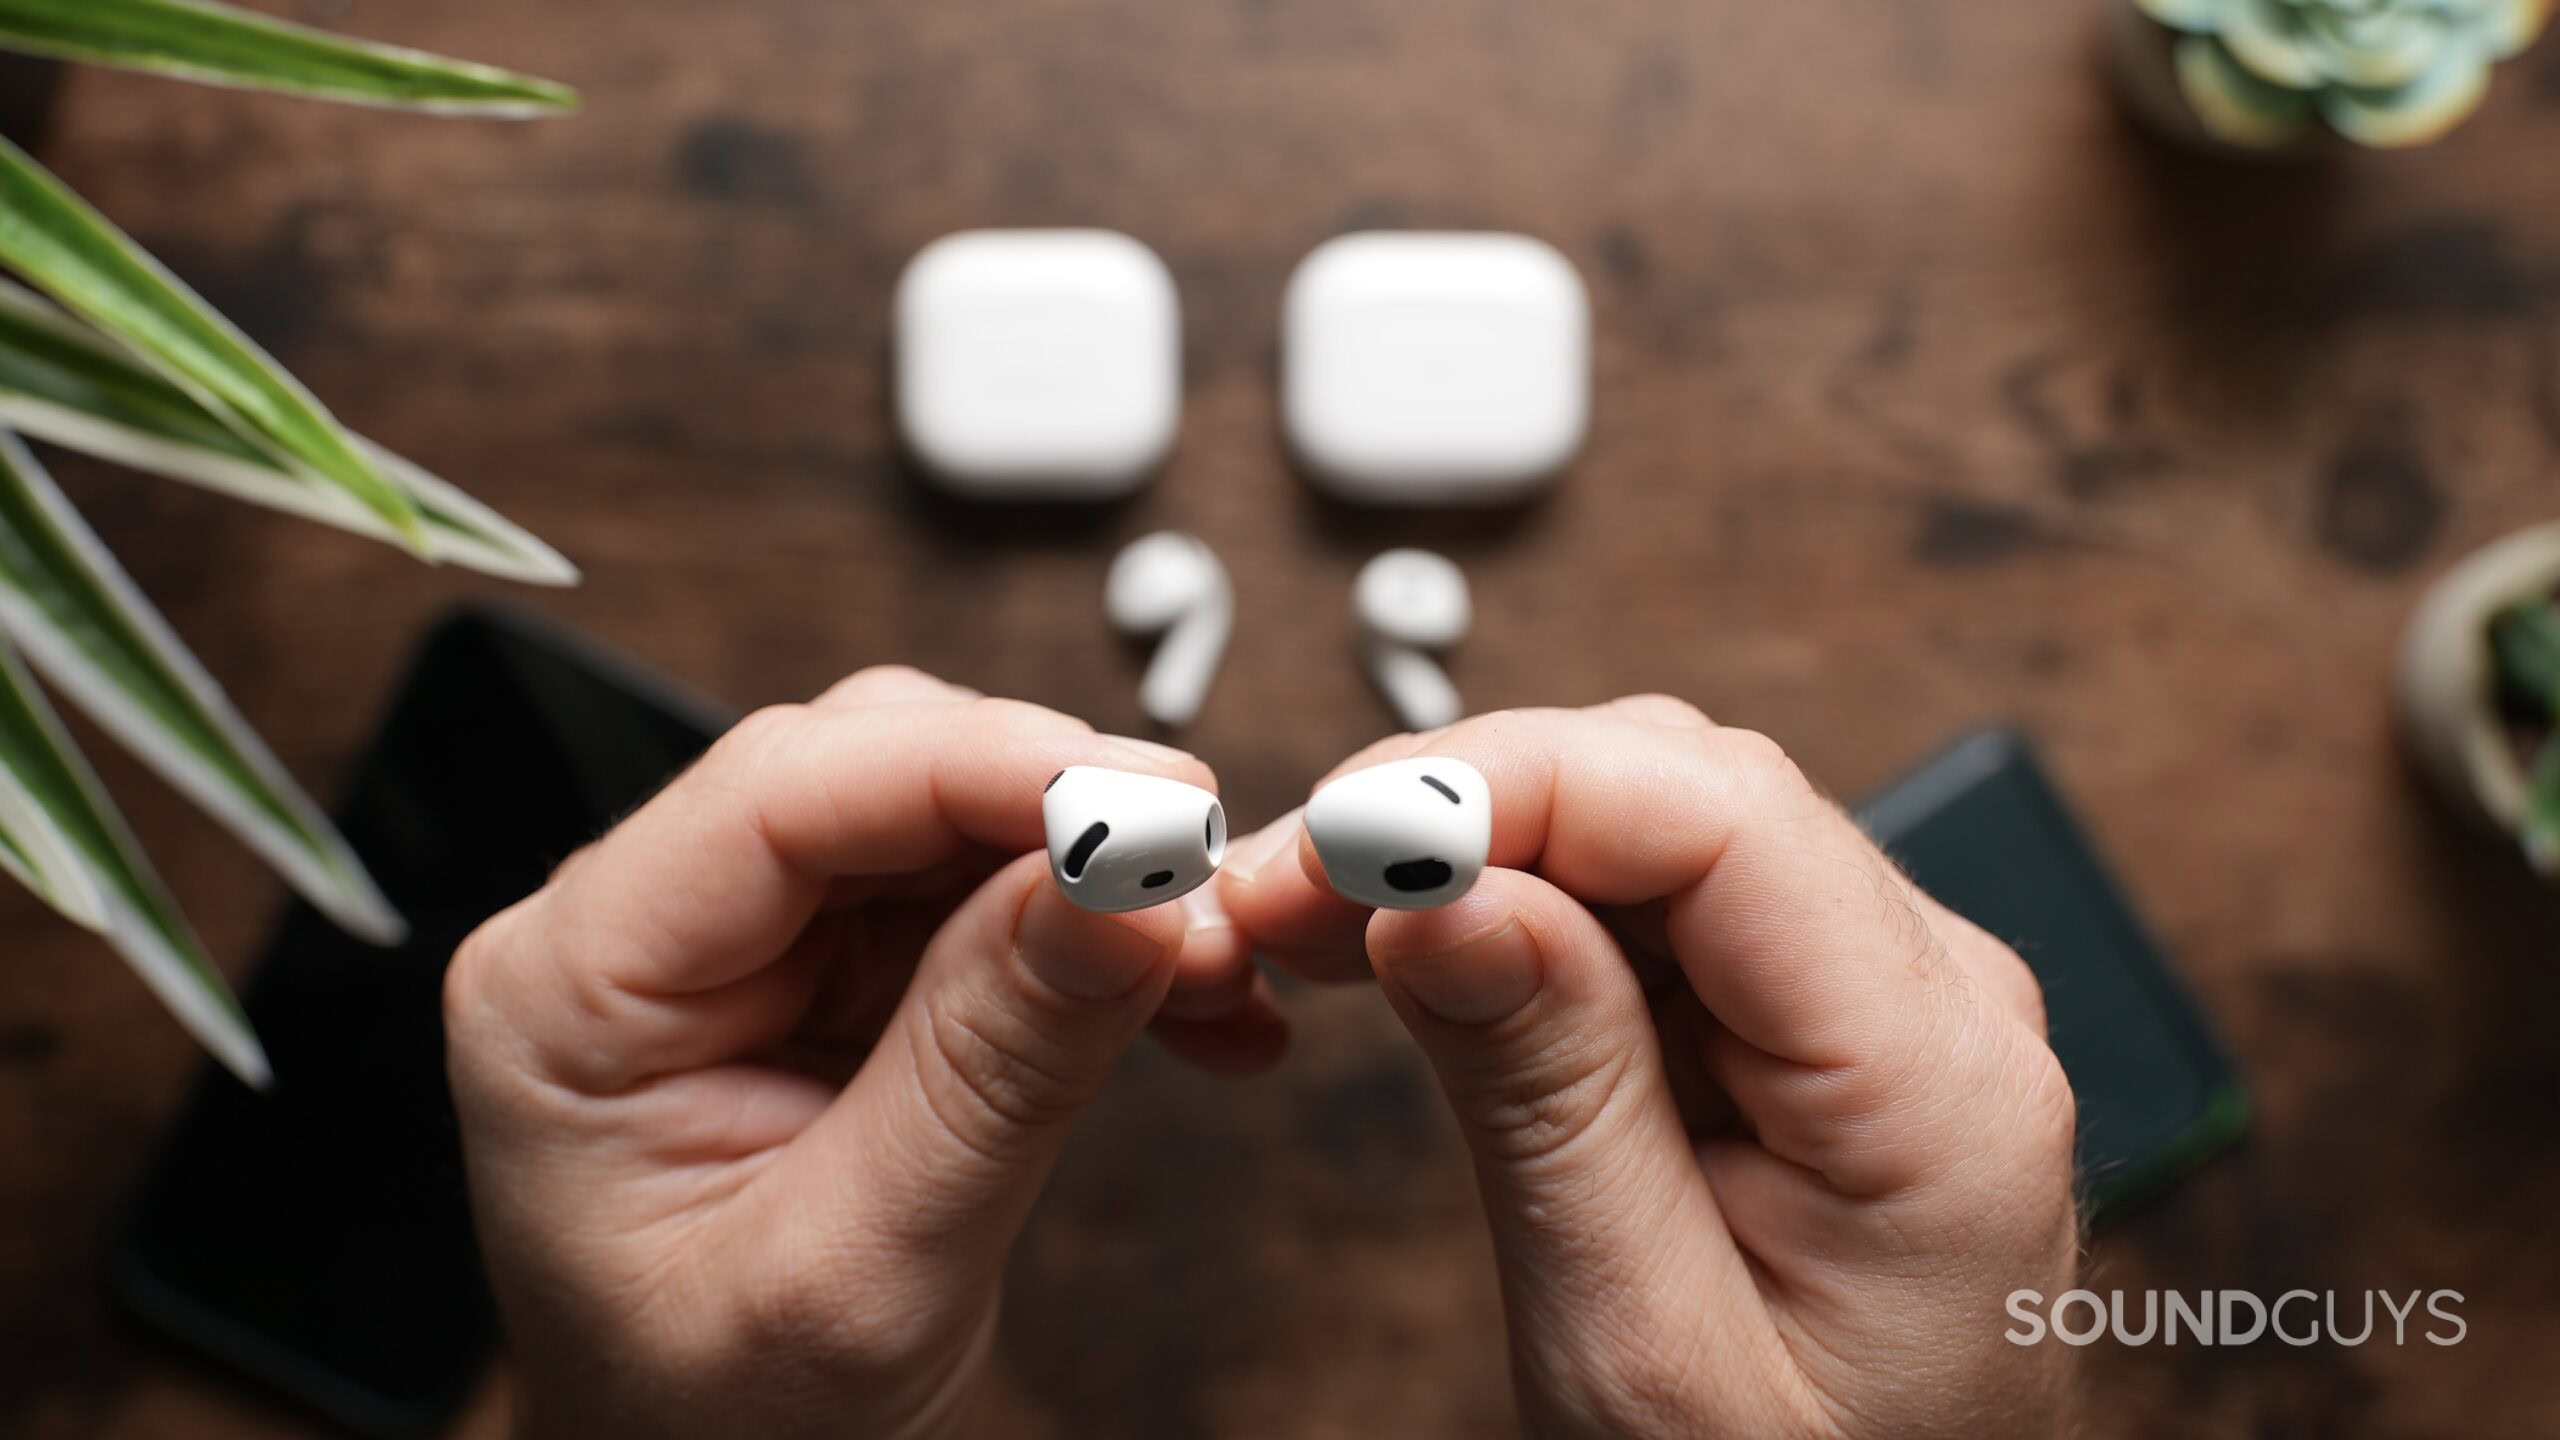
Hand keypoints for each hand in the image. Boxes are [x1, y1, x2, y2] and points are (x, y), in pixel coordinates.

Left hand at [444, 668, 1284, 1439]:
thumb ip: (990, 1069)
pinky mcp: (833, 975)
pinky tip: (1196, 1003)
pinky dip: (1098, 936)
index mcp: (569, 991)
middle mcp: (643, 933)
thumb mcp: (860, 1275)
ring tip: (1223, 966)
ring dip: (1100, 875)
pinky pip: (985, 895)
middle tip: (1211, 884)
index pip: (778, 798)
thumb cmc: (719, 1433)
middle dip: (1057, 814)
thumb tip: (1127, 878)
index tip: (1150, 801)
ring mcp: (744, 948)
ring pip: (945, 816)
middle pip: (869, 770)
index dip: (979, 768)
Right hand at [1218, 699, 2080, 1438]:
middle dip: (1465, 808)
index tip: (1336, 835)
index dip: (1511, 785)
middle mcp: (1936, 1002)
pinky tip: (1404, 945)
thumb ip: (1553, 1105)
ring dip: (1472, 849)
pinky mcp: (1810, 1026)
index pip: (1727, 817)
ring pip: (1656, 828)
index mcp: (1941, 1086)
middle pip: (1686, 792)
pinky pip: (1657, 905)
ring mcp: (1880, 1003)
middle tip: (1278, 891)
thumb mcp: (1640, 1347)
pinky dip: (1515, 907)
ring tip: (1306, 920)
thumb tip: (1437, 888)